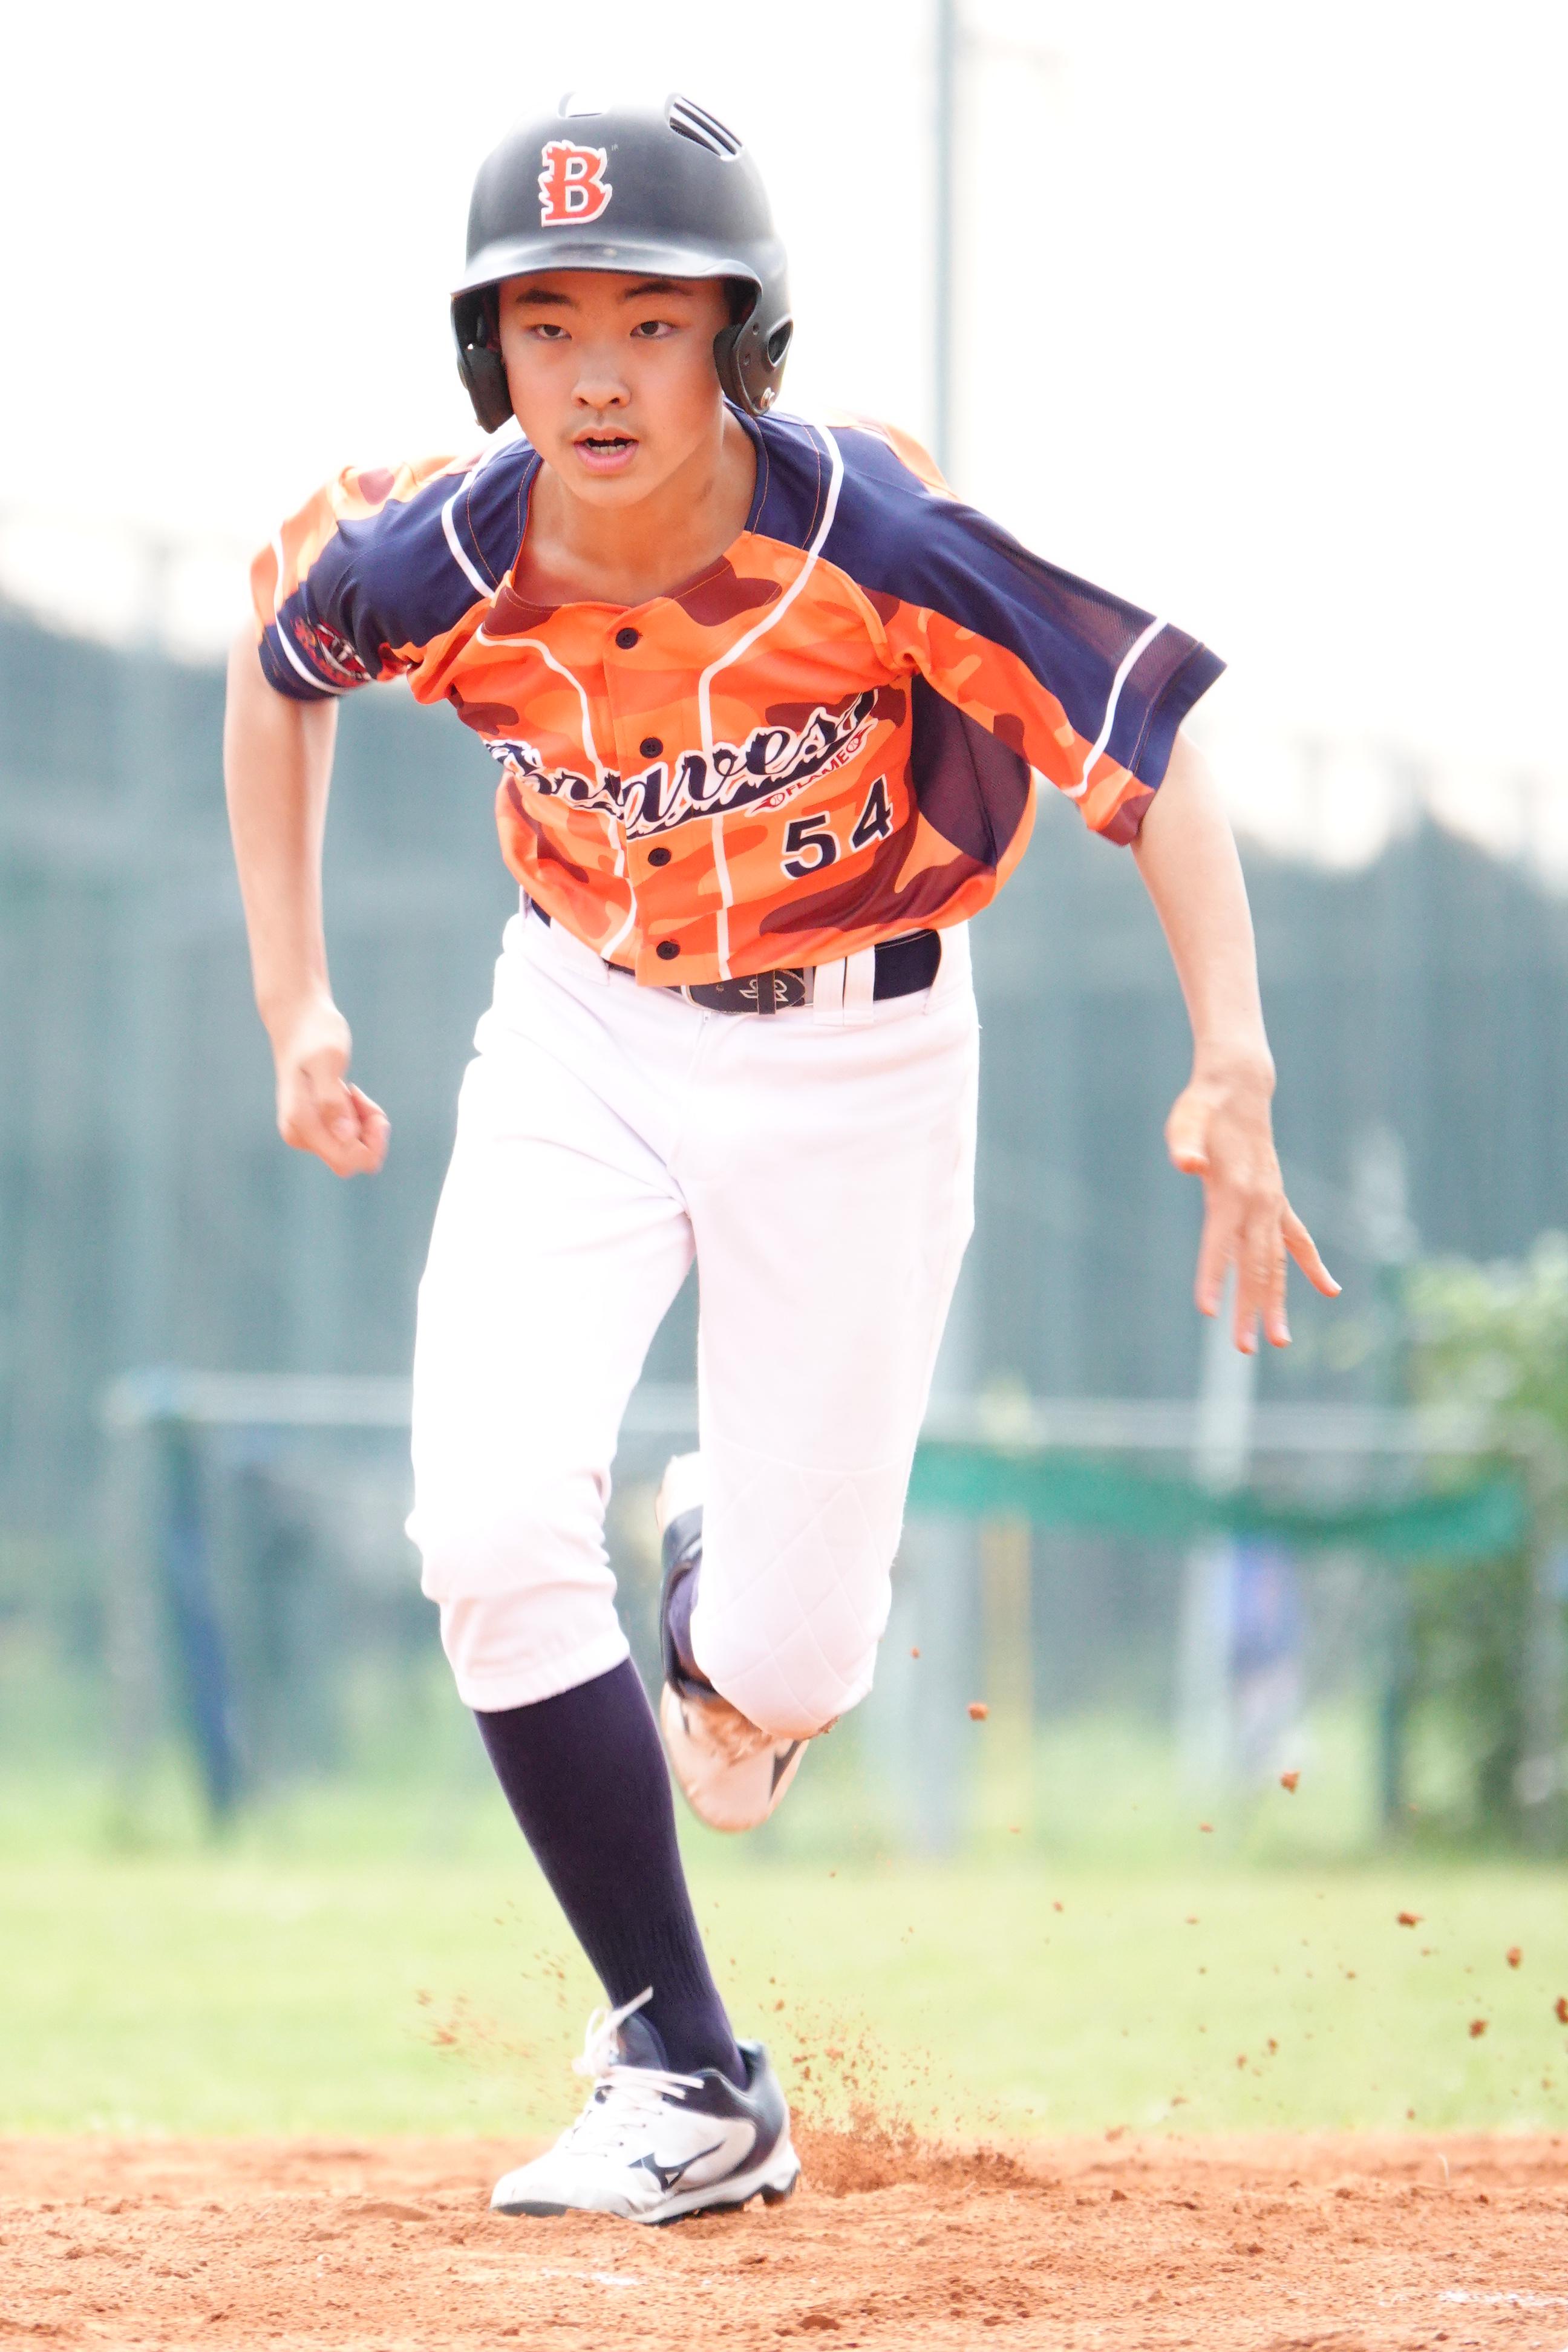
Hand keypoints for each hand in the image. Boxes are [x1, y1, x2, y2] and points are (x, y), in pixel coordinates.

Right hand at [269, 997, 388, 1177]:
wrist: (297, 1022)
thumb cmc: (315, 1036)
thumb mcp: (328, 1061)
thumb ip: (333, 1100)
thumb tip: (345, 1136)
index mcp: (301, 1124)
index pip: (347, 1160)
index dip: (372, 1143)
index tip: (375, 1112)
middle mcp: (300, 1136)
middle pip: (352, 1160)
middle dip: (370, 1135)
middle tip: (363, 1098)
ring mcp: (307, 1133)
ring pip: (352, 1149)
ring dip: (364, 1124)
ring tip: (353, 1091)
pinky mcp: (315, 1127)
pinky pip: (348, 1138)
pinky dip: (358, 1119)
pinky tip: (348, 1094)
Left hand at [1165, 1059, 1337, 1351]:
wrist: (1238, 1088)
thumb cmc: (1205, 1107)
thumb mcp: (1187, 1119)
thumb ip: (1186, 1142)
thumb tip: (1186, 1163)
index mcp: (1232, 1191)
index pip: (1218, 1243)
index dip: (1211, 1277)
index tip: (1207, 1313)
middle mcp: (1257, 1204)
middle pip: (1253, 1266)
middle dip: (1248, 1308)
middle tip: (1242, 1349)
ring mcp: (1272, 1205)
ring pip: (1277, 1263)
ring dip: (1276, 1301)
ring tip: (1279, 1342)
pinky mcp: (1277, 1203)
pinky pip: (1299, 1241)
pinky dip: (1312, 1266)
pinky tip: (1330, 1292)